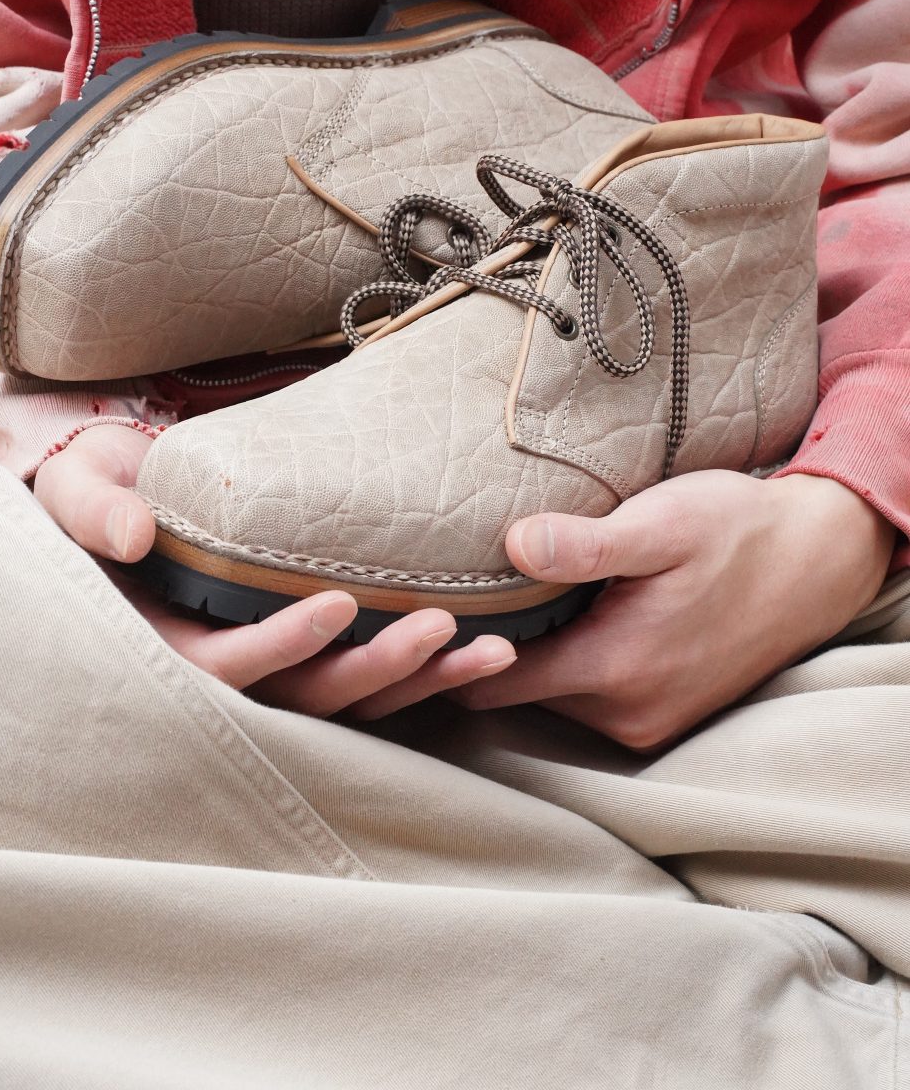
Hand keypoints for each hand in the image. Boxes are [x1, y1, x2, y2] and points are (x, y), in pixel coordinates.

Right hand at [33, 424, 515, 718]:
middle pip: (306, 695)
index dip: (280, 643)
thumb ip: (94, 510)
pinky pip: (376, 673)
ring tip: (493, 647)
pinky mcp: (314, 647)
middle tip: (440, 625)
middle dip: (375, 666)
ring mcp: (277, 664)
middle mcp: (225, 665)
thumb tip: (132, 534)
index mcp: (162, 640)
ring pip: (353, 696)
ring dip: (421, 678)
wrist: (129, 487)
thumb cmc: (99, 489)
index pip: (224, 663)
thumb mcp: (76, 490)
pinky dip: (432, 669)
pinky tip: (489, 647)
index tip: (338, 603)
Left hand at [451, 470, 894, 747]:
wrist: (817, 560)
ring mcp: (648, 721)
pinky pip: (590, 697)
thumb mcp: (662, 523)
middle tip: (459, 589)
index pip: (491, 683)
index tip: (428, 605)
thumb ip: (586, 546)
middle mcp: (626, 714)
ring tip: (514, 594)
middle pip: (515, 693)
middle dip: (487, 649)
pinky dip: (570, 660)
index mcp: (615, 671)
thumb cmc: (737, 532)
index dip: (453, 649)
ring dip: (534, 652)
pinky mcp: (663, 715)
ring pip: (552, 695)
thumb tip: (513, 545)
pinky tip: (569, 612)